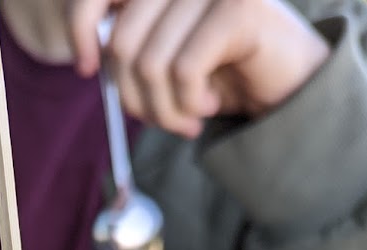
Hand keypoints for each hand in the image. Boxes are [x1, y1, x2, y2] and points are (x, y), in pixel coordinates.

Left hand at [67, 0, 329, 137]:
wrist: (288, 90)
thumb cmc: (220, 75)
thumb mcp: (163, 59)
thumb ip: (127, 45)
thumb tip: (88, 56)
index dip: (79, 27)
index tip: (86, 68)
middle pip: (120, 40)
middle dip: (132, 96)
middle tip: (157, 118)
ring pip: (149, 63)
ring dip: (163, 111)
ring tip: (185, 121)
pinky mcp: (237, 8)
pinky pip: (183, 71)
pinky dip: (188, 105)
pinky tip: (207, 108)